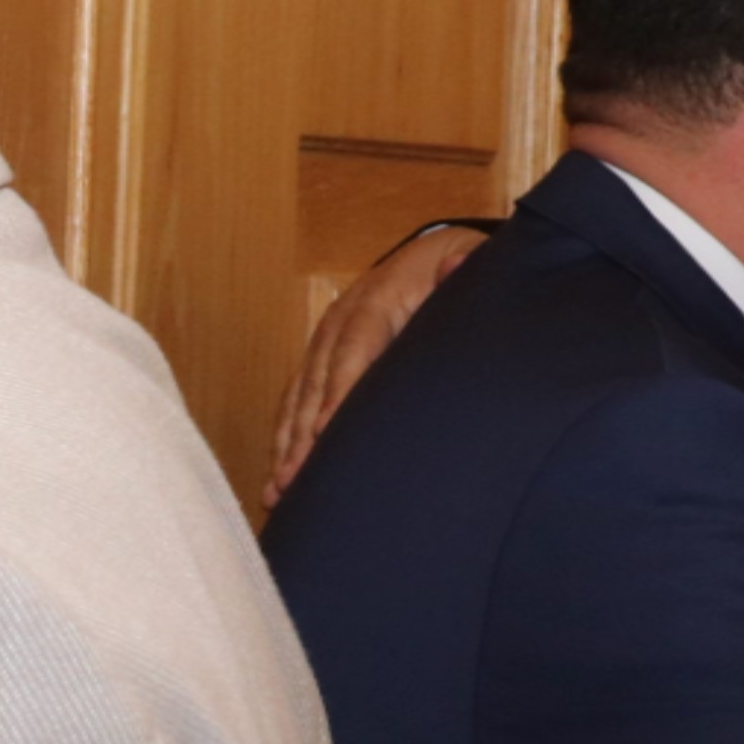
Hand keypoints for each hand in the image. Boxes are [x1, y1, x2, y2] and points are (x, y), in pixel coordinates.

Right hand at [265, 222, 488, 502]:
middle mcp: (340, 320)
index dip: (339, 390)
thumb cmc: (453, 266)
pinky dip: (287, 436)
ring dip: (287, 442)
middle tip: (292, 478)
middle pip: (317, 381)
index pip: (354, 348)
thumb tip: (454, 268)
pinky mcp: (323, 358)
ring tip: (277, 489)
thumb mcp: (466, 259)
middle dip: (302, 432)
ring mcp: (327, 340)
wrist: (432, 254)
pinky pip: (298, 398)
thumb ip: (464, 266)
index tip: (323, 430)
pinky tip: (281, 474)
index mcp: (375, 298)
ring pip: (300, 395)